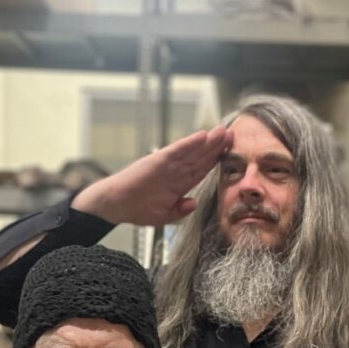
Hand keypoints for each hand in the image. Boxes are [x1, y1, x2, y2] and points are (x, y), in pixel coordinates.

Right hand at [71, 127, 231, 226]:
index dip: (215, 161)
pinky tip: (202, 136)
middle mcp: (175, 172)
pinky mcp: (157, 161)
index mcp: (178, 185)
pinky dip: (189, 143)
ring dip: (208, 141)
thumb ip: (180, 210)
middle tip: (232, 134)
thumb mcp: (163, 215)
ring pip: (192, 151)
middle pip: (200, 157)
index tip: (230, 154)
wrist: (115, 205)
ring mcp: (167, 165)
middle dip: (217, 147)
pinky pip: (176, 151)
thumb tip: (194, 203)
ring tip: (223, 131)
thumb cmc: (136, 209)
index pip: (201, 170)